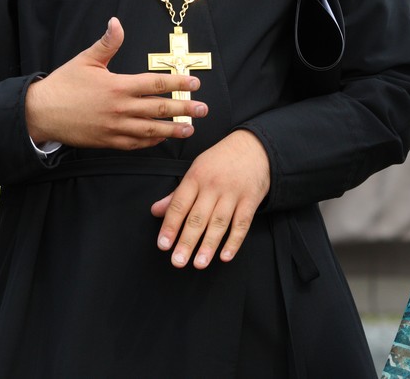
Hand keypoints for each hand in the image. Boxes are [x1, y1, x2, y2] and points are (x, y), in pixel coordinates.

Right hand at [24, 17, 206, 148]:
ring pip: (150, 130)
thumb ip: (106, 42)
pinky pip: (134, 144)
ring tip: (190, 129)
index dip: (178, 83)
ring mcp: (115, 127)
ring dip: (172, 129)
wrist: (40, 114)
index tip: (195, 83)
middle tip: (203, 109)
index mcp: (118, 86)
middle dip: (184, 109)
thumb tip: (116, 22)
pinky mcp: (108, 142)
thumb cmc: (63, 84)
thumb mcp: (86, 59)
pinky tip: (161, 139)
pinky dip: (150, 142)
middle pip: (159, 109)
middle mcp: (120, 108)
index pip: (155, 84)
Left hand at [151, 129, 270, 268]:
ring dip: (208, 245)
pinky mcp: (250, 200)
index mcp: (196, 176)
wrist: (254, 146)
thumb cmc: (221, 160)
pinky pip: (242, 223)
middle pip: (198, 217)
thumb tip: (155, 211)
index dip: (170, 225)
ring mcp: (233, 193)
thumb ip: (177, 194)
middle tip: (177, 261)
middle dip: (187, 241)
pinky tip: (225, 255)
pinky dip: (234, 241)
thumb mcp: (196, 169)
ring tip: (199, 263)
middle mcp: (213, 185)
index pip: (180, 204)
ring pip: (219, 223)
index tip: (163, 245)